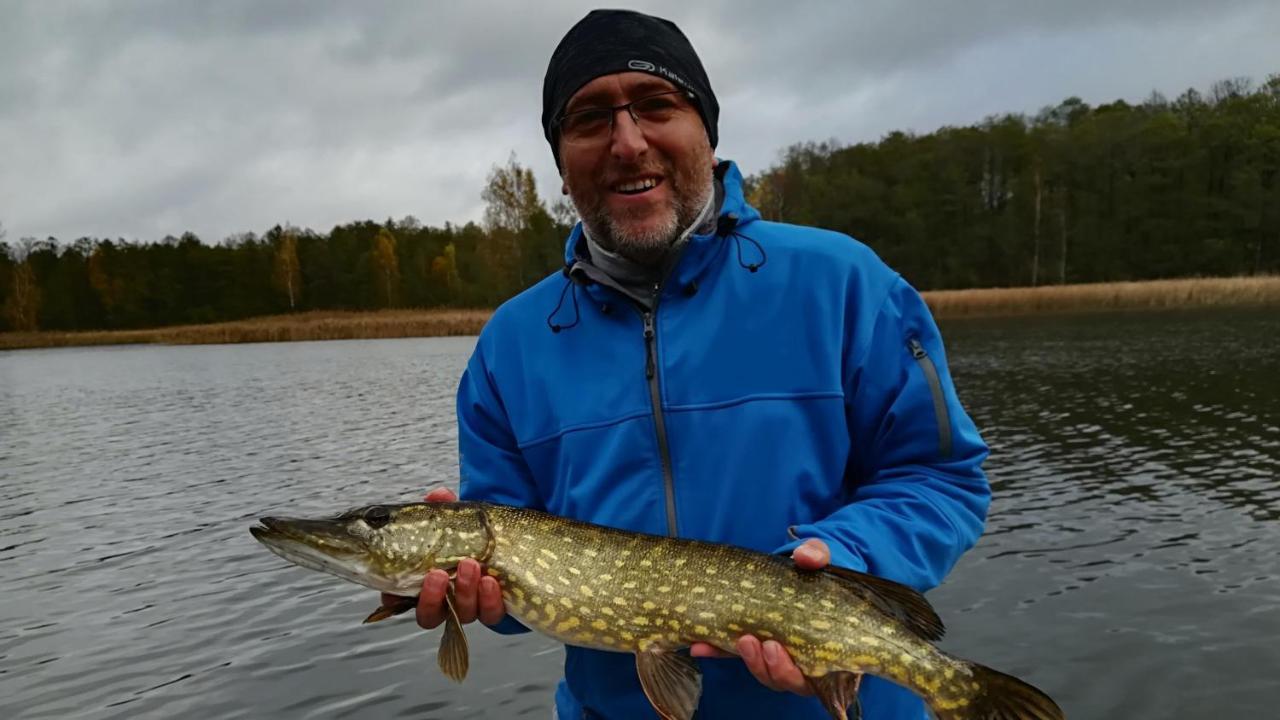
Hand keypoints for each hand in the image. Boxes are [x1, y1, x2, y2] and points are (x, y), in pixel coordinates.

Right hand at [378, 487, 506, 628]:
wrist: (509, 545)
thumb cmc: (471, 535)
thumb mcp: (456, 520)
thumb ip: (443, 510)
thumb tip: (437, 495)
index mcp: (422, 581)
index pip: (398, 598)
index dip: (393, 597)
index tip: (393, 588)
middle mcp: (444, 601)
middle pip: (428, 615)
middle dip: (431, 597)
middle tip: (438, 574)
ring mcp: (468, 607)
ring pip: (460, 614)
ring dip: (463, 591)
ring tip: (470, 564)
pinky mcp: (493, 608)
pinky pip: (490, 614)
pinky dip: (488, 599)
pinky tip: (490, 581)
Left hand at [688, 538, 829, 694]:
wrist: (794, 568)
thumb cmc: (814, 570)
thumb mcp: (818, 558)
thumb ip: (816, 555)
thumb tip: (805, 556)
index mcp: (826, 649)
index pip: (814, 677)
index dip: (793, 670)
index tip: (775, 646)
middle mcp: (802, 660)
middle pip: (786, 679)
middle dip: (769, 667)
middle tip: (756, 643)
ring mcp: (774, 655)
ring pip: (763, 671)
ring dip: (747, 660)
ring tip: (739, 639)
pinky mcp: (751, 645)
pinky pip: (734, 655)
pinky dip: (717, 651)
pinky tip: (699, 646)